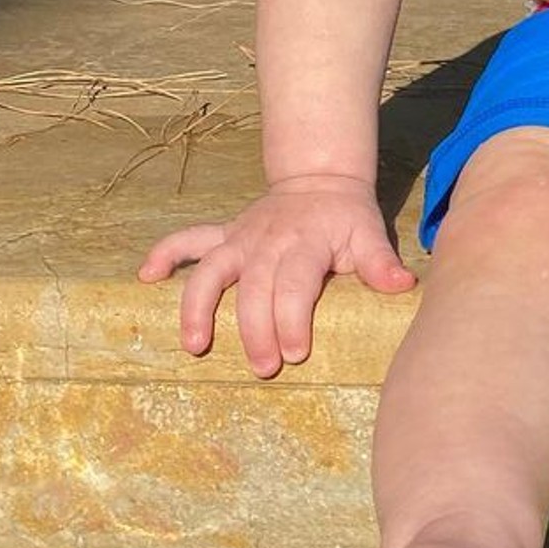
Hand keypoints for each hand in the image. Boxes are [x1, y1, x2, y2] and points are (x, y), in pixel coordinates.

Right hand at [136, 175, 416, 377]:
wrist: (320, 179)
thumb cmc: (347, 218)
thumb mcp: (370, 233)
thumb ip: (380, 262)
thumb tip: (403, 285)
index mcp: (306, 242)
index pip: (295, 284)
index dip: (292, 319)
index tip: (294, 354)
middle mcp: (268, 240)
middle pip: (254, 288)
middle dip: (255, 330)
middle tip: (262, 368)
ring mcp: (241, 237)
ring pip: (211, 270)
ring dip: (198, 307)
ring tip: (195, 345)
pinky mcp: (224, 235)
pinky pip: (187, 240)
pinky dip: (164, 254)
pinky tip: (145, 277)